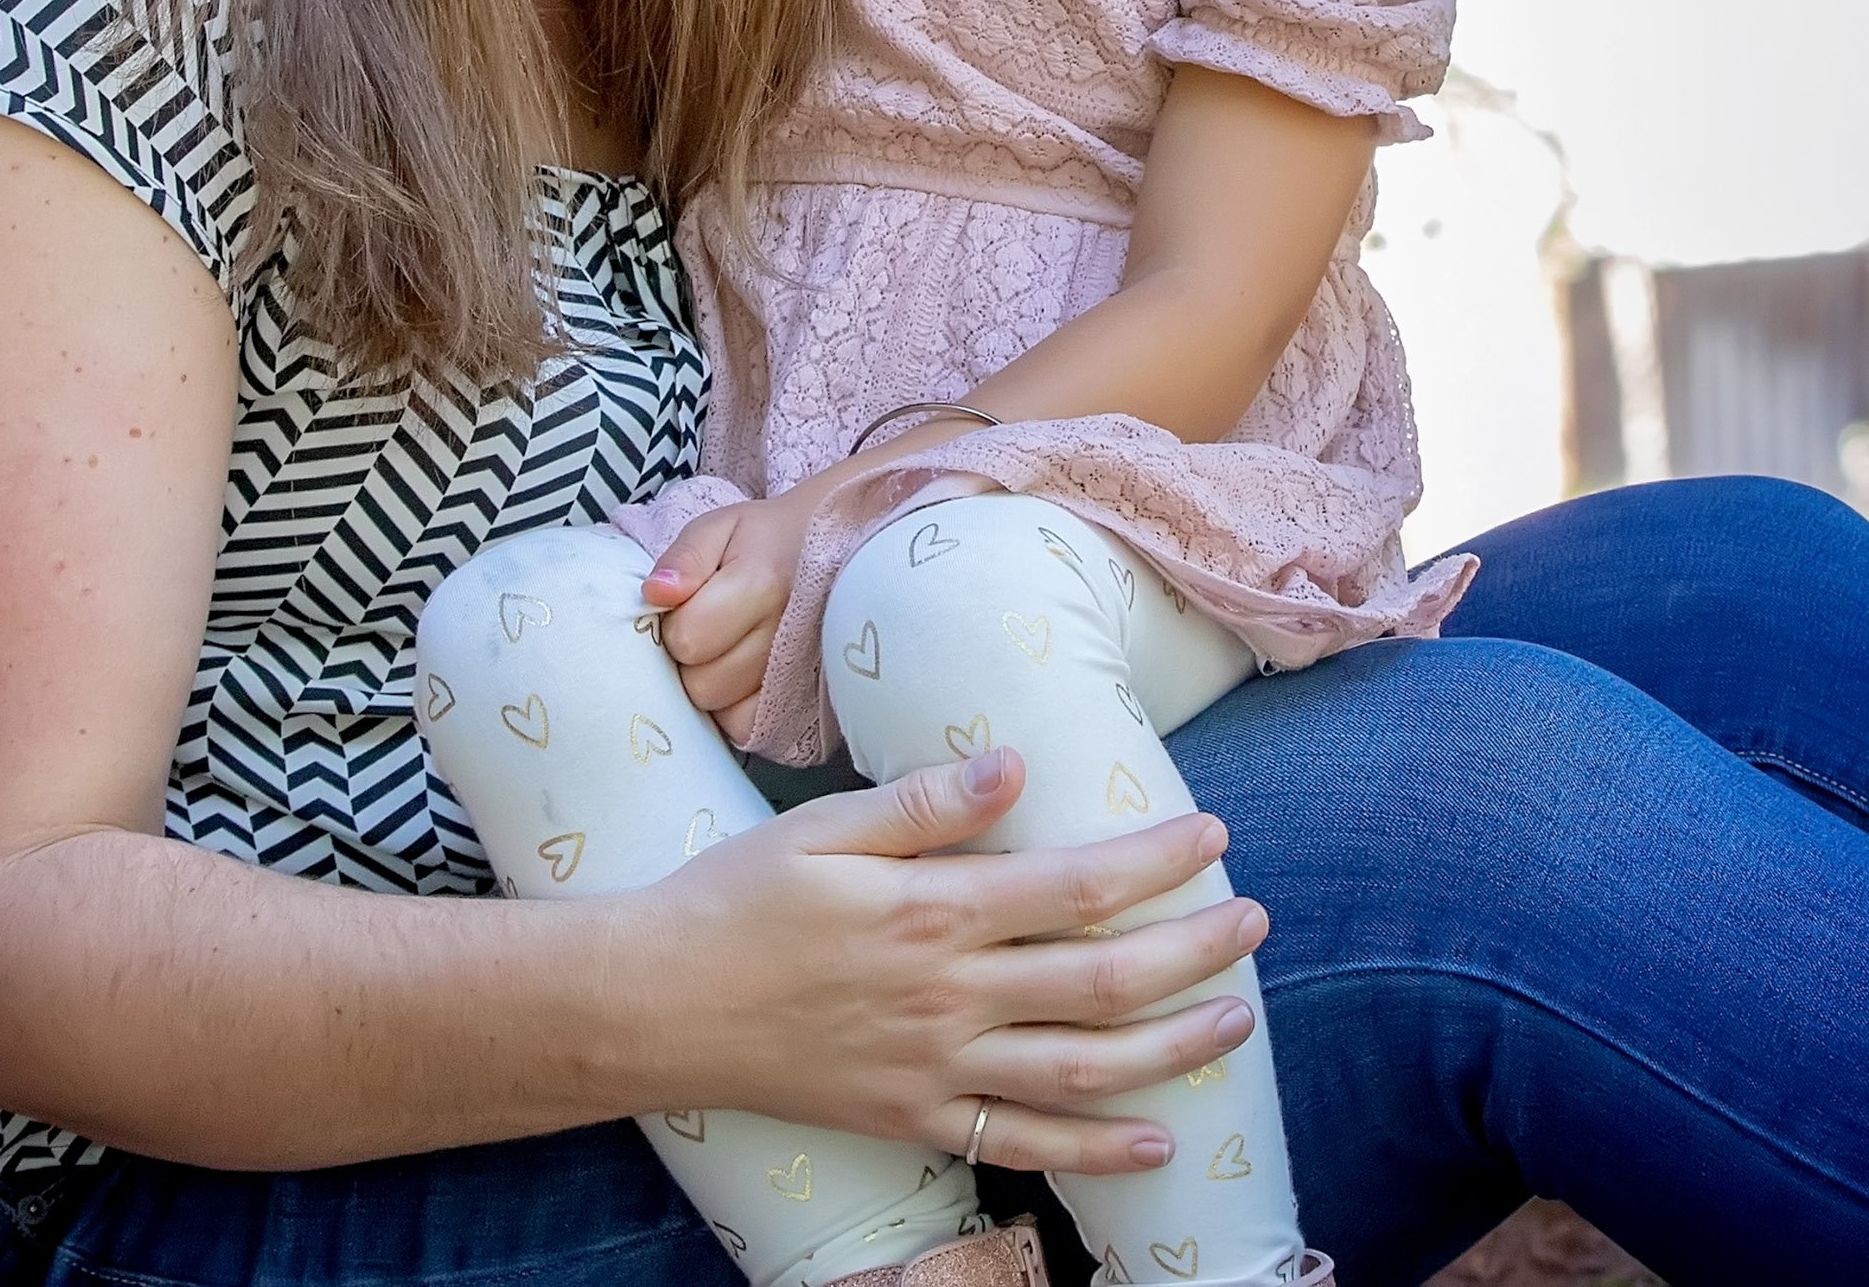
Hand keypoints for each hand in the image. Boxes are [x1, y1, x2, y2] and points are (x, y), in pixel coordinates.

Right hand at [610, 746, 1266, 1174]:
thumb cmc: (735, 898)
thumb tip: (1015, 764)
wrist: (657, 1005)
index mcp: (931, 911)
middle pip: (1102, 980)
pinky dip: (1097, 1149)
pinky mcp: (916, 1118)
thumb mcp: (820, 828)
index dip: (1155, 862)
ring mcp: (936, 1069)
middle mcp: (948, 996)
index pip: (1076, 884)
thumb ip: (922, 803)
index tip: (1213, 835)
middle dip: (1193, 950)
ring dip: (1172, 1047)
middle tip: (1255, 920)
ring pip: (1084, 1068)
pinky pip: (1025, 1141)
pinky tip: (1158, 1142)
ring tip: (1238, 1020)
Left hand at [641, 489, 816, 741]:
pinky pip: (748, 727)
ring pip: (722, 709)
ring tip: (726, 647)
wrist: (832, 547)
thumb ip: (684, 558)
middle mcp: (786, 636)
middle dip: (691, 659)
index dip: (675, 625)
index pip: (688, 638)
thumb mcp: (720, 527)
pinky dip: (734, 707)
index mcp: (762, 585)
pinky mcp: (807, 700)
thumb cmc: (767, 538)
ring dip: (712, 684)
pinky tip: (739, 675)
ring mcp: (801, 673)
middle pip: (703, 684)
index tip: (689, 604)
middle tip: (708, 626)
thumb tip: (654, 594)